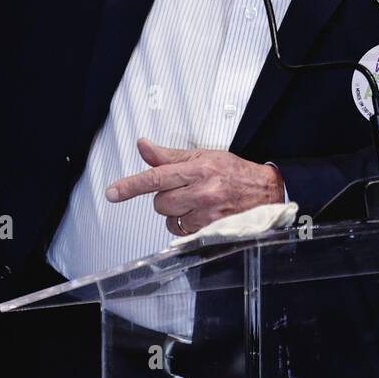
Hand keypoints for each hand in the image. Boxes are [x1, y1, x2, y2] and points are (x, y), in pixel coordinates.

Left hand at [105, 138, 284, 235]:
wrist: (265, 191)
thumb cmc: (234, 172)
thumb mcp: (203, 156)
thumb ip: (169, 156)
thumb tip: (144, 146)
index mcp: (198, 169)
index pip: (156, 177)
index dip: (131, 186)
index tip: (113, 192)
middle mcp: (203, 191)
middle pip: (160, 202)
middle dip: (166, 198)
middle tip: (183, 190)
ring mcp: (208, 212)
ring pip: (170, 219)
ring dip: (176, 213)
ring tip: (194, 202)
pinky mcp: (212, 229)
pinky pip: (183, 231)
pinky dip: (186, 224)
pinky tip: (200, 214)